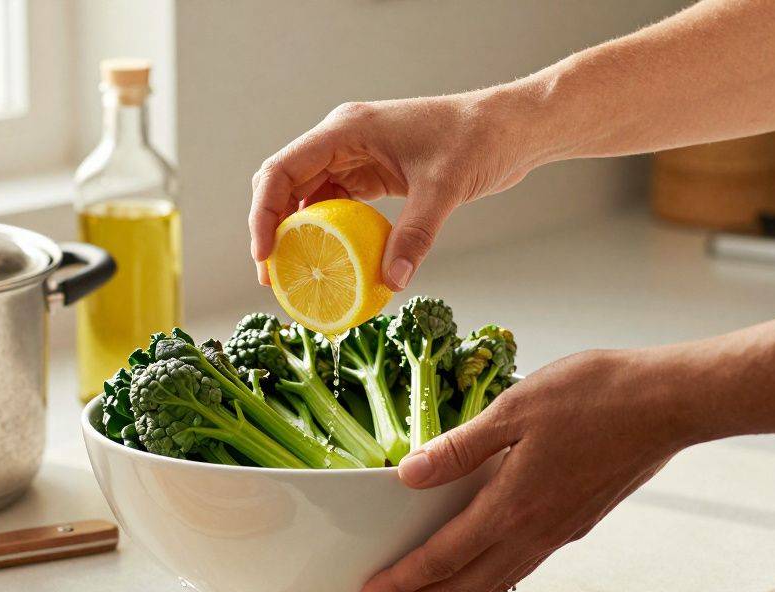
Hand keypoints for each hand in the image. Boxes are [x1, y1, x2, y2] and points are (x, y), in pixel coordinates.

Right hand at [248, 88, 539, 290]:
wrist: (510, 127)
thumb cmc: (478, 139)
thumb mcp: (443, 189)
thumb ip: (415, 235)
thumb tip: (390, 281)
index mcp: (346, 130)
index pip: (282, 170)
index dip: (264, 214)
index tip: (265, 256)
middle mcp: (341, 139)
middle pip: (284, 183)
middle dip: (271, 228)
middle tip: (273, 275)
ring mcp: (355, 155)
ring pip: (305, 195)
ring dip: (296, 233)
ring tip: (295, 274)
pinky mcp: (372, 171)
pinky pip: (334, 204)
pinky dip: (327, 232)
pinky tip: (332, 261)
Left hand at [358, 349, 696, 591]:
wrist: (669, 403)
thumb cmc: (598, 396)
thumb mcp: (515, 409)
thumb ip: (460, 448)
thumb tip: (410, 474)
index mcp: (513, 505)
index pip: (444, 557)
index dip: (404, 580)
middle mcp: (535, 530)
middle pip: (465, 587)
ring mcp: (559, 530)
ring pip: (495, 582)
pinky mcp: (576, 520)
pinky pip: (521, 565)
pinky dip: (488, 581)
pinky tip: (480, 573)